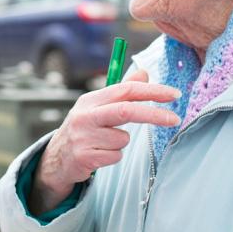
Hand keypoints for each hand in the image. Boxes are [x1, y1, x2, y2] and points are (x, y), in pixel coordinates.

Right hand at [35, 69, 179, 211]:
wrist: (57, 158)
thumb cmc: (85, 129)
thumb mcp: (99, 107)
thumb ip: (122, 91)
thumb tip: (144, 73)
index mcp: (91, 100)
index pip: (125, 90)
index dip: (152, 91)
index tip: (174, 94)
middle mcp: (85, 116)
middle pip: (126, 111)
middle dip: (154, 114)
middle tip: (175, 119)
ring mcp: (83, 137)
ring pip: (123, 139)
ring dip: (120, 142)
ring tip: (104, 143)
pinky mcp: (85, 157)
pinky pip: (116, 156)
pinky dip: (113, 156)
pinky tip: (99, 154)